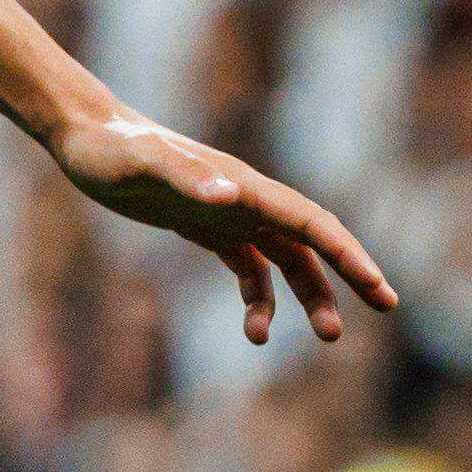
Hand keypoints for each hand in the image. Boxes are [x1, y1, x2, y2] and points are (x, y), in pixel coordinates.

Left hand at [52, 106, 399, 347]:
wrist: (85, 136)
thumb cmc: (112, 149)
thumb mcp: (142, 164)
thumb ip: (186, 176)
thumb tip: (230, 197)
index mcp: (244, 187)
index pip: (312, 223)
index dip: (349, 255)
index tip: (379, 289)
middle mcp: (246, 199)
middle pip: (314, 240)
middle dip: (351, 273)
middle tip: (386, 308)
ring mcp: (229, 213)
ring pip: (287, 259)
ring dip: (310, 295)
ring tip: (325, 335)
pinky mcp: (205, 227)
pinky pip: (249, 266)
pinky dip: (260, 297)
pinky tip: (255, 330)